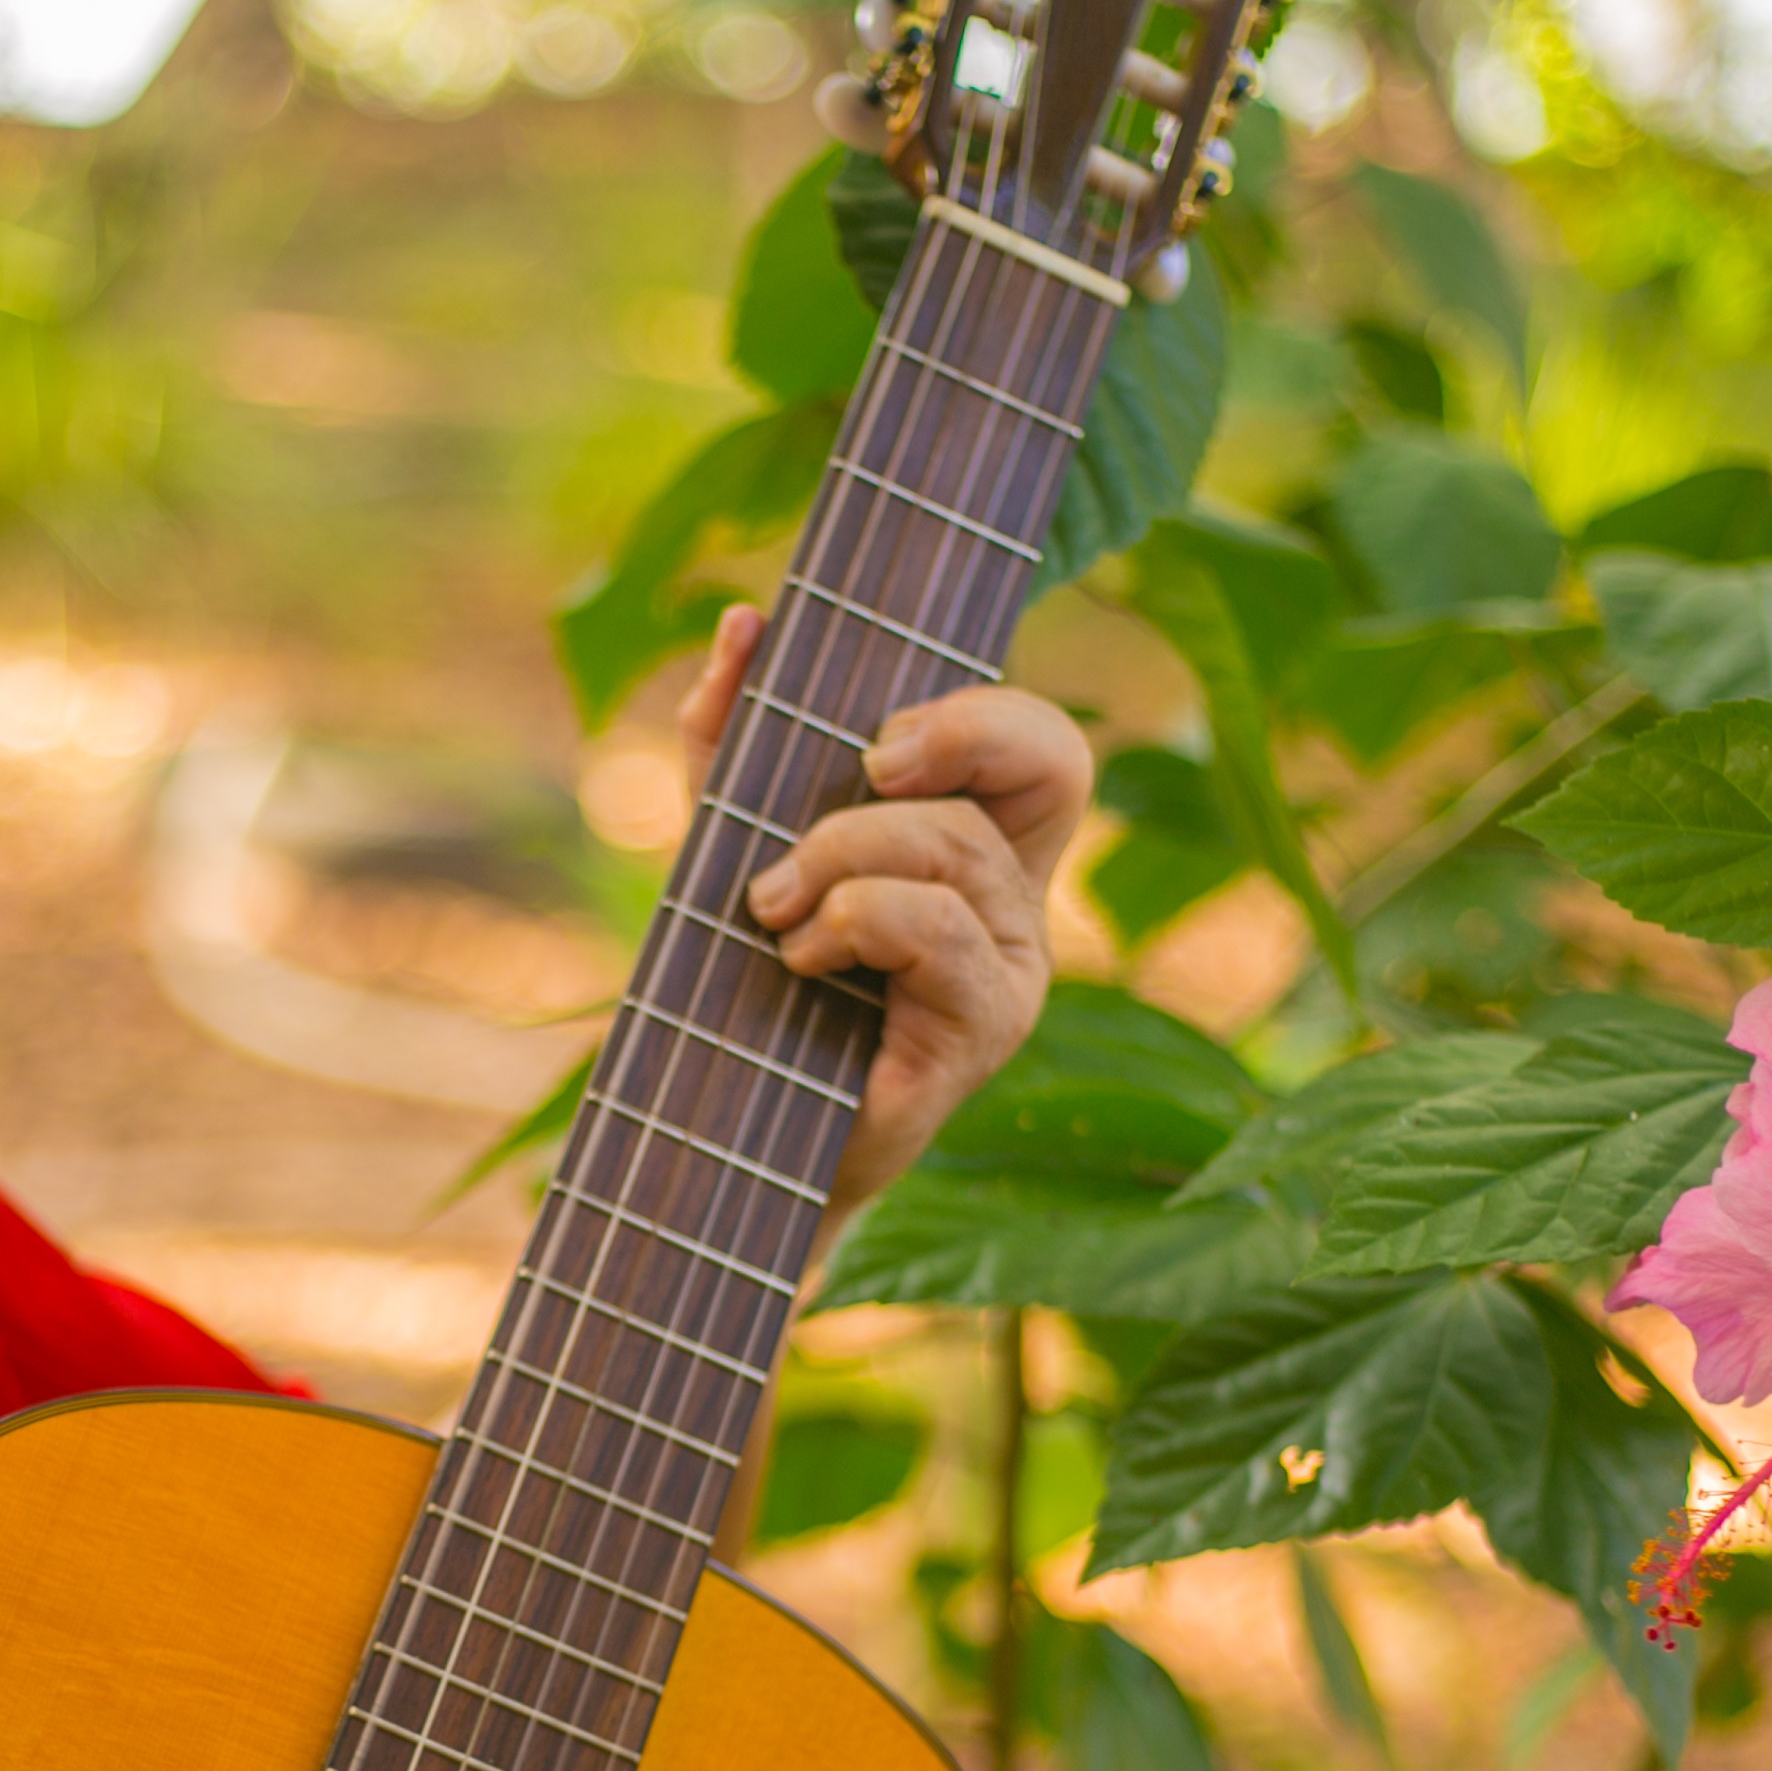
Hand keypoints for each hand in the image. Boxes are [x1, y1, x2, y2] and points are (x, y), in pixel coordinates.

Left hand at [675, 602, 1086, 1211]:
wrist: (728, 1145)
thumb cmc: (745, 994)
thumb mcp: (731, 846)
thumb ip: (733, 743)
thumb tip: (740, 624)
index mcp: (979, 848)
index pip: (1043, 746)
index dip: (985, 713)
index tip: (879, 737)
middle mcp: (1016, 903)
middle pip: (1039, 764)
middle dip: (939, 741)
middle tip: (851, 783)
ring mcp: (1011, 968)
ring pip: (957, 845)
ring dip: (843, 853)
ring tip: (774, 908)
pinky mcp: (983, 1028)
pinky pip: (936, 927)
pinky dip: (854, 919)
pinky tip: (801, 957)